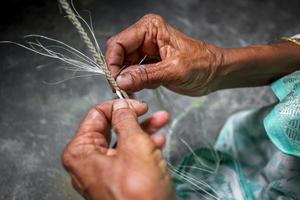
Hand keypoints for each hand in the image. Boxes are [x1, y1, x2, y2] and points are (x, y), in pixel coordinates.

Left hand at [61, 99, 173, 199]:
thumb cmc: (138, 192)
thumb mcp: (134, 145)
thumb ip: (125, 119)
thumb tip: (121, 105)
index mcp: (81, 152)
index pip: (96, 115)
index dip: (118, 105)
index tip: (136, 103)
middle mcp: (88, 162)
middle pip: (111, 128)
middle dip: (135, 117)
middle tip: (150, 110)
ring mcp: (103, 172)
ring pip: (122, 140)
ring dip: (143, 129)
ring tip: (162, 120)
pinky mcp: (118, 179)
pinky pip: (128, 156)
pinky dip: (143, 145)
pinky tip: (159, 140)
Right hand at [105, 14, 222, 95]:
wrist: (215, 73)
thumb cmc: (203, 64)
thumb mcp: (173, 70)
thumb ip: (145, 75)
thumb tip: (120, 80)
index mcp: (150, 28)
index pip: (119, 42)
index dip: (113, 62)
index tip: (115, 81)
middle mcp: (145, 37)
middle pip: (118, 55)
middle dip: (119, 74)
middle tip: (122, 91)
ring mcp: (146, 51)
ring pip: (124, 66)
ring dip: (126, 81)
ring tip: (134, 93)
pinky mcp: (148, 64)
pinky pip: (133, 74)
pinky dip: (134, 84)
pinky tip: (144, 89)